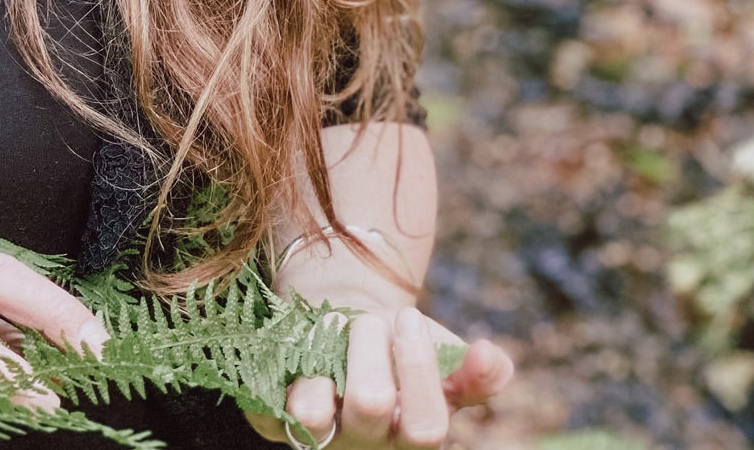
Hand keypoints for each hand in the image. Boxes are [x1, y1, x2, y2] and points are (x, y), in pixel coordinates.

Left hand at [241, 303, 513, 446]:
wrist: (338, 323)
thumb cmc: (396, 346)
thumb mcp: (441, 355)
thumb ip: (479, 371)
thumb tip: (489, 356)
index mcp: (408, 434)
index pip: (425, 427)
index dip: (419, 369)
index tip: (409, 317)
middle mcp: (363, 444)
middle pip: (370, 404)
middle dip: (370, 345)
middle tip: (367, 316)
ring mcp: (315, 437)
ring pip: (311, 413)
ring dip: (321, 358)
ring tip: (330, 328)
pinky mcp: (270, 419)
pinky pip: (264, 405)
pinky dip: (278, 371)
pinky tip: (295, 345)